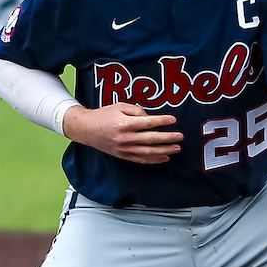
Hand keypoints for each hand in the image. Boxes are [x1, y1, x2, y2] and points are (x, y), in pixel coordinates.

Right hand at [61, 102, 182, 163]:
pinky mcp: (123, 155)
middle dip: (168, 138)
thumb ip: (136, 111)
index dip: (162, 121)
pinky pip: (141, 159)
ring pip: (148, 152)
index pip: (147, 123)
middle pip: (151, 139)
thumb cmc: (103, 115)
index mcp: (124, 123)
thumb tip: (150, 118)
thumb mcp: (119, 106)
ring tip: (177, 148)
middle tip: (180, 136)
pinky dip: (154, 160)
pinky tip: (164, 158)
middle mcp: (125, 138)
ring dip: (164, 151)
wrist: (86, 129)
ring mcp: (124, 149)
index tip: (173, 120)